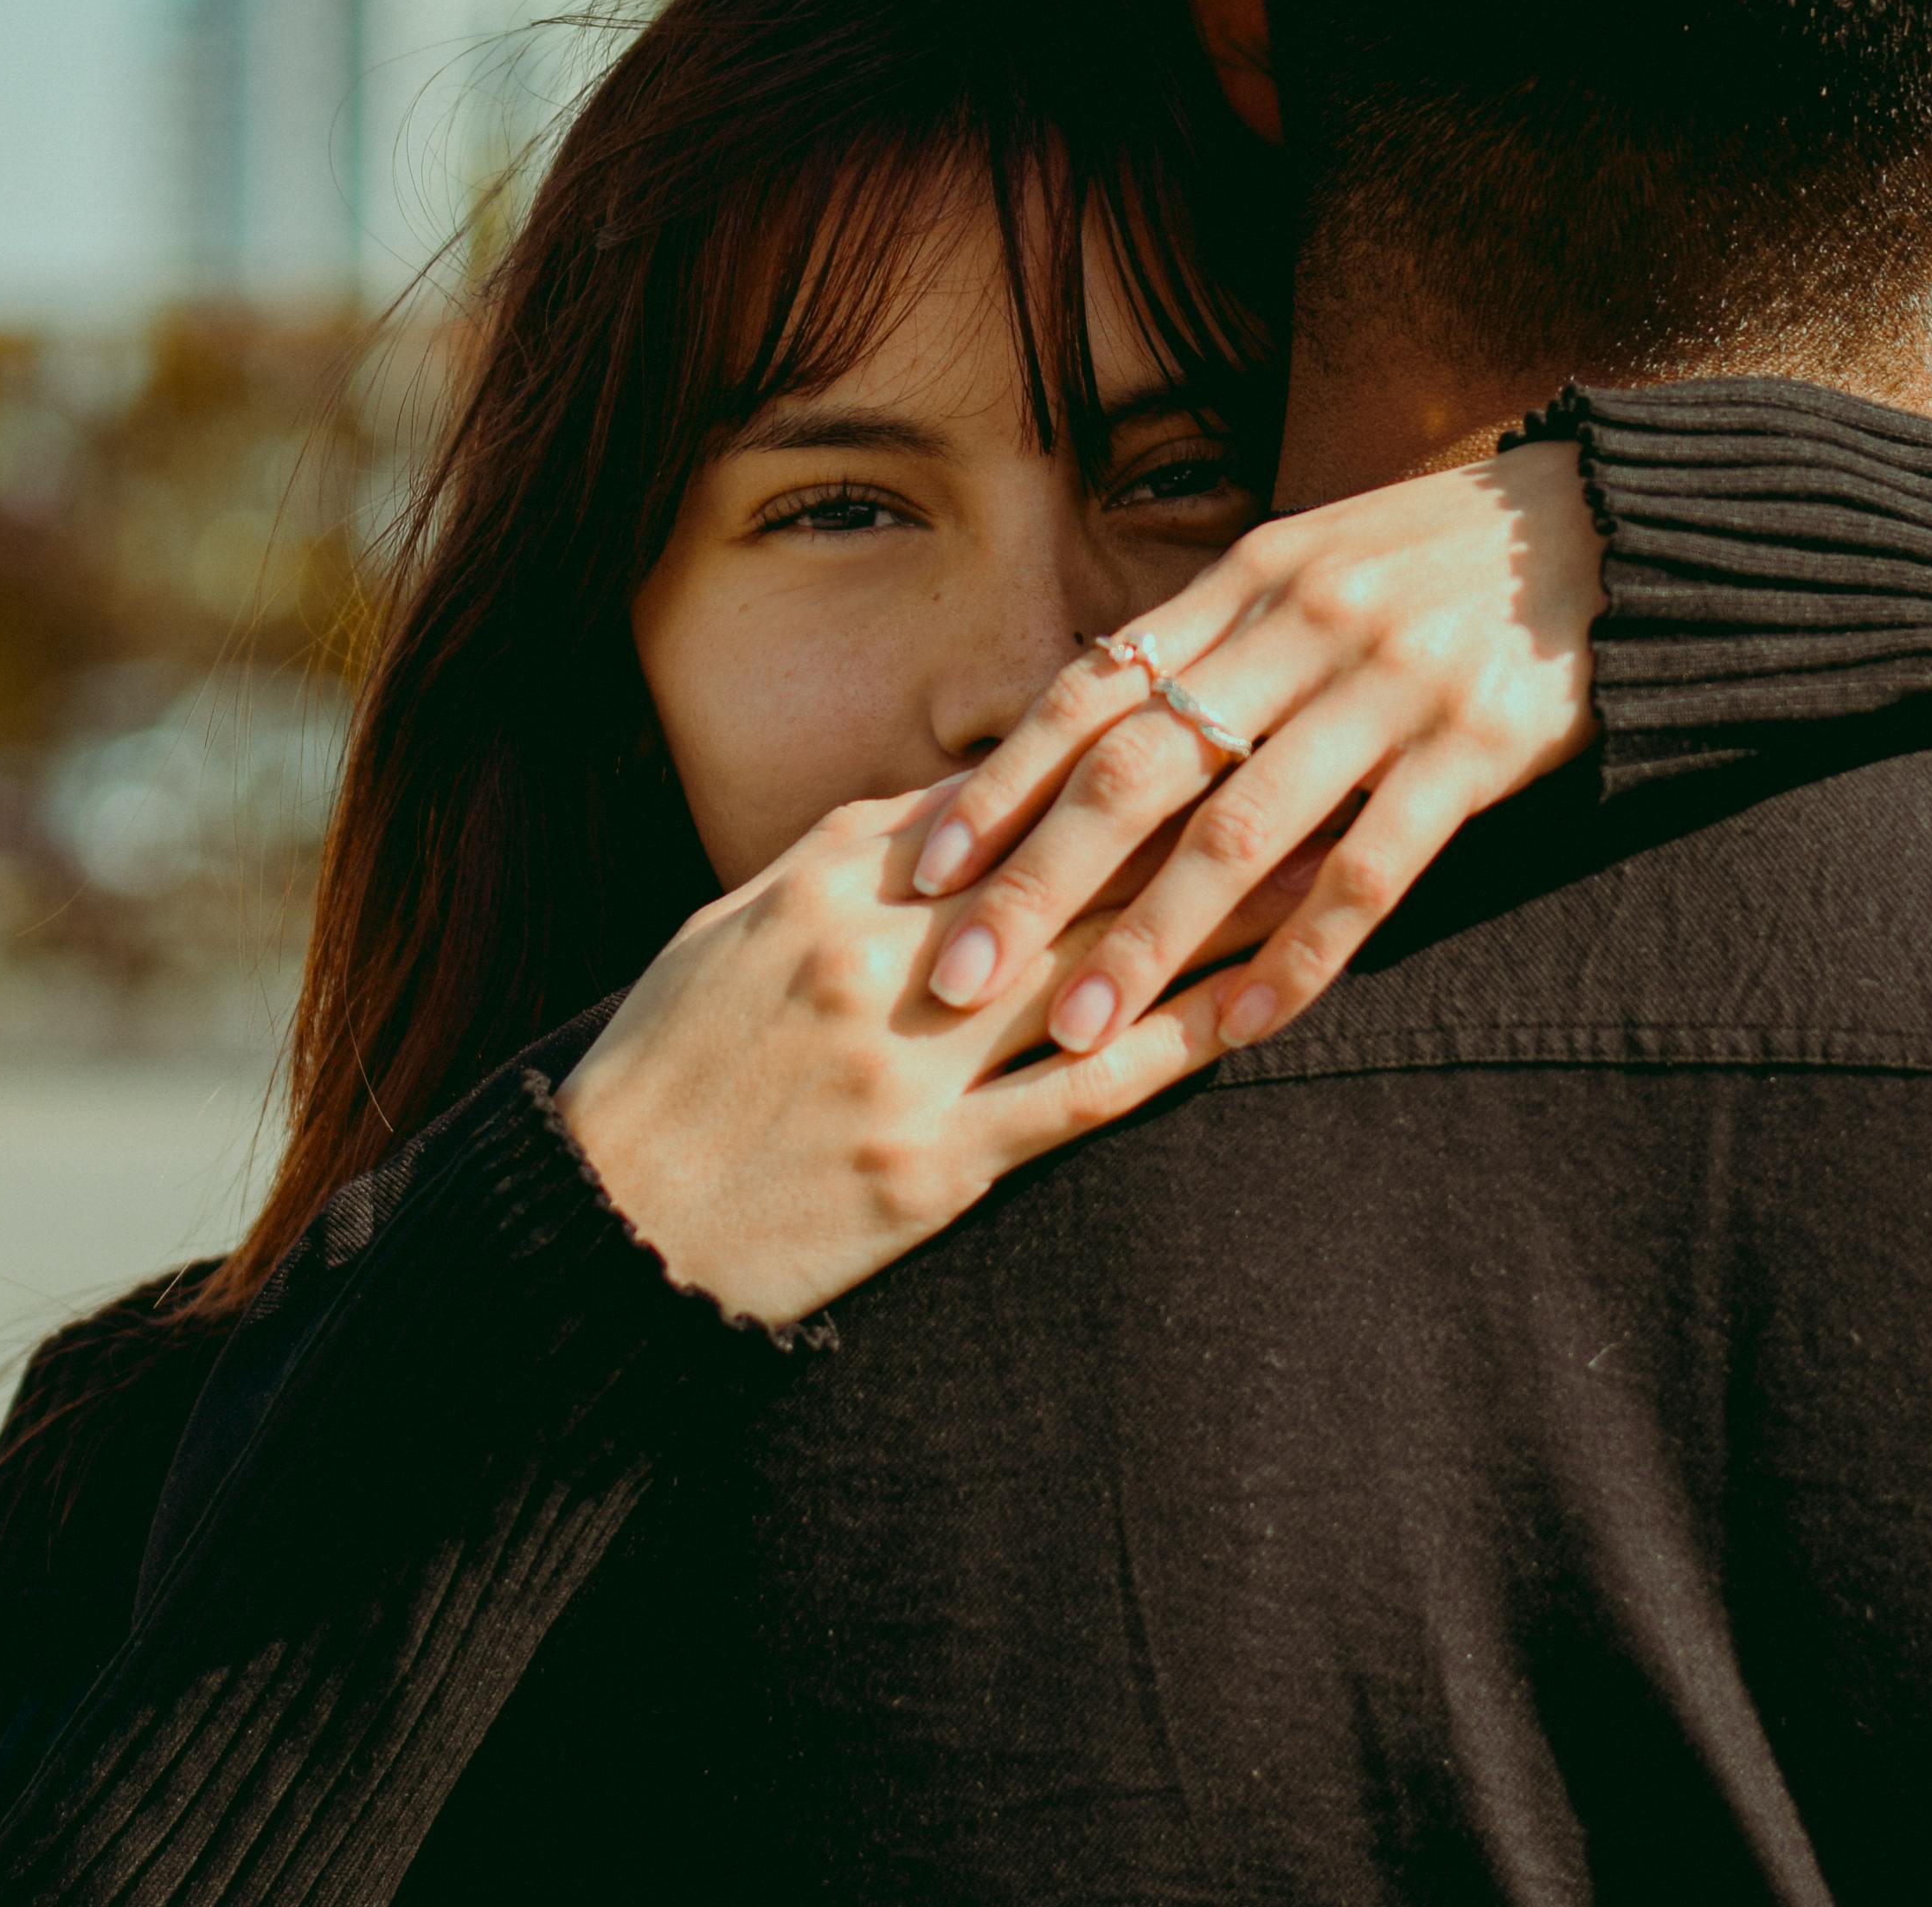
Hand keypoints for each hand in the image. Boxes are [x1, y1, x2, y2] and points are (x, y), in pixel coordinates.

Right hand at [557, 793, 1299, 1327]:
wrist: (603, 1226)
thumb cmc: (668, 1065)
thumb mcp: (736, 928)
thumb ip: (853, 859)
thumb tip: (967, 797)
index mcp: (828, 884)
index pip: (1002, 798)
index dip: (1122, 751)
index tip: (1221, 705)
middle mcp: (880, 957)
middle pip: (1074, 864)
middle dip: (1204, 809)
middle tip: (1314, 756)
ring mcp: (913, 1064)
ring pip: (1099, 968)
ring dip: (1221, 916)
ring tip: (1328, 868)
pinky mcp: (935, 1169)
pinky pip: (1081, 1098)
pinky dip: (1175, 1048)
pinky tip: (1254, 1012)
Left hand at [898, 443, 1600, 1062]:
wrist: (1618, 529)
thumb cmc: (1439, 561)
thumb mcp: (1312, 562)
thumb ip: (1211, 638)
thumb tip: (1083, 725)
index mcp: (1249, 577)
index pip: (1093, 689)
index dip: (1002, 782)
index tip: (920, 870)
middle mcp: (1302, 626)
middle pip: (1141, 768)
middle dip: (1038, 881)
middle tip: (955, 978)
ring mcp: (1389, 688)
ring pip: (1240, 833)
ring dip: (1147, 941)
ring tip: (1076, 1031)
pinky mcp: (1475, 748)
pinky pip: (1370, 873)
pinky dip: (1298, 957)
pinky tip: (1238, 1027)